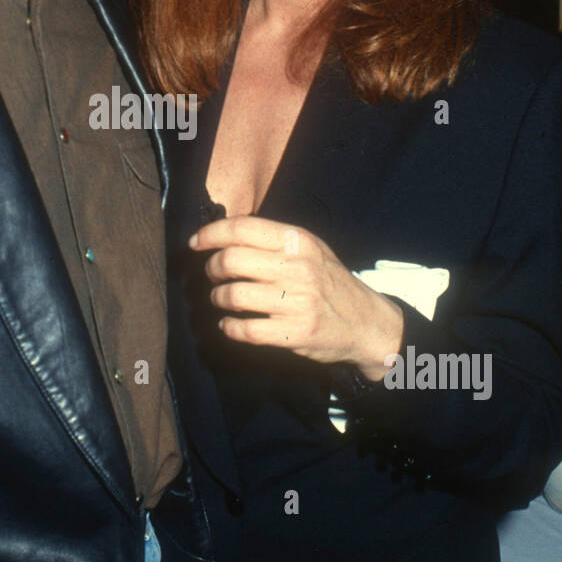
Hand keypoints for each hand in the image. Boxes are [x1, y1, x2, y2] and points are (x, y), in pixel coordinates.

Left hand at [190, 216, 403, 381]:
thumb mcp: (310, 249)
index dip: (210, 234)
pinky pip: (244, 330)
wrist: (366, 322)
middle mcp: (298, 268)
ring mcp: (297, 302)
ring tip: (221, 299)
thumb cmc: (329, 282)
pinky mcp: (294, 333)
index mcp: (298, 241)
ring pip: (232, 295)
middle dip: (211, 268)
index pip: (242, 228)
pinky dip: (228, 328)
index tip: (194, 244)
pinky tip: (229, 325)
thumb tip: (223, 233)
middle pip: (230, 260)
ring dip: (217, 298)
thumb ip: (273, 240)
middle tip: (212, 275)